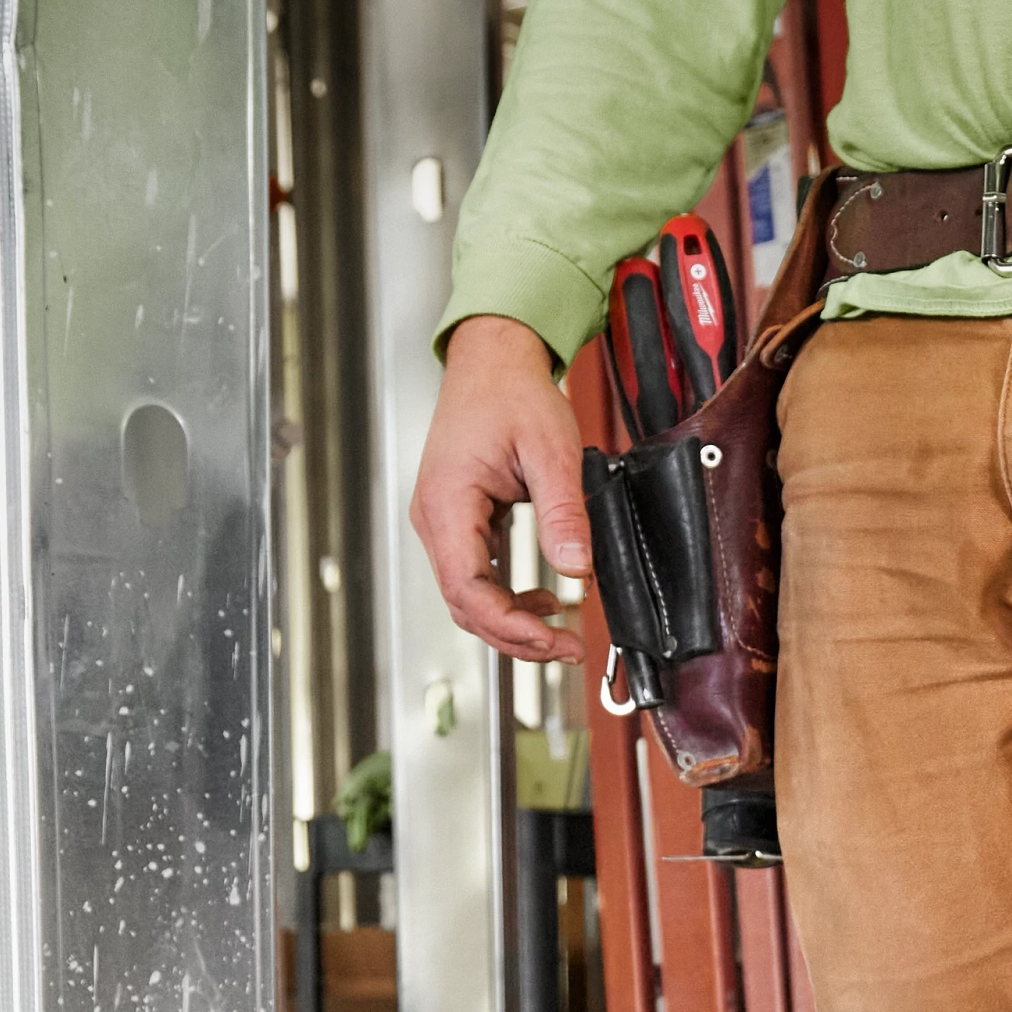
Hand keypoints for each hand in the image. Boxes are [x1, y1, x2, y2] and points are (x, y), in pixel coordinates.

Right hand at [408, 314, 588, 666]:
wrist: (493, 362)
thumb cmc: (512, 393)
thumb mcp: (552, 450)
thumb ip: (563, 513)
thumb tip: (577, 570)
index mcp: (447, 503)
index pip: (468, 590)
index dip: (510, 627)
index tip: (554, 641)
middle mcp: (434, 518)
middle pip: (466, 605)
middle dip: (516, 636)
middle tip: (568, 648)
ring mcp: (443, 522)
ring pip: (470, 597)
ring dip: (514, 621)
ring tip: (562, 632)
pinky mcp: (459, 522)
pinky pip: (477, 576)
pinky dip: (509, 598)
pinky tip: (544, 601)